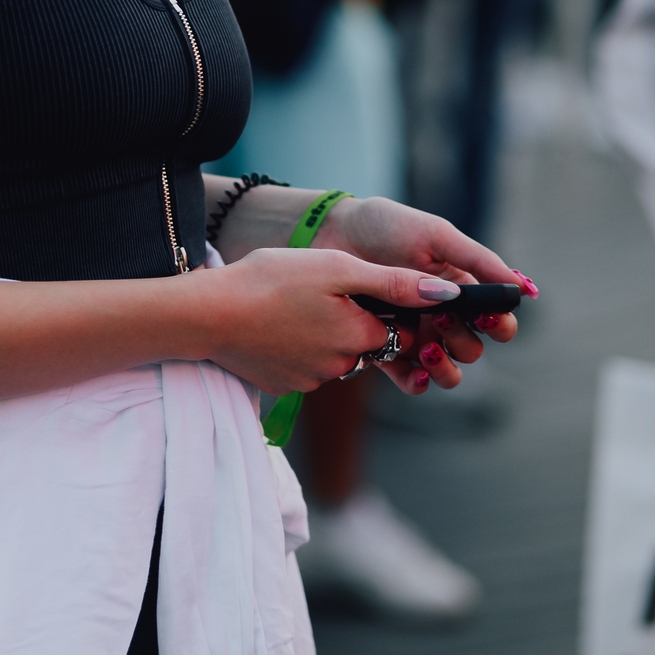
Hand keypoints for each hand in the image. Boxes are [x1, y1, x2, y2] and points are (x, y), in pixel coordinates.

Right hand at [199, 245, 474, 396]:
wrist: (207, 315)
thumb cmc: (271, 281)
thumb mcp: (336, 268)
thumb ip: (393, 283)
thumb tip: (446, 294)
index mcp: (360, 338)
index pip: (397, 327)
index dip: (383, 304)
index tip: (358, 286)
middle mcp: (343, 368)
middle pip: (367, 343)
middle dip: (353, 320)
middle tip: (318, 292)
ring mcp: (312, 381)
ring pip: (336, 356)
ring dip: (324, 334)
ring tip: (291, 305)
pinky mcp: (285, 386)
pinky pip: (306, 366)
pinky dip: (297, 347)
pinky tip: (274, 325)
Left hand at [312, 194, 530, 393]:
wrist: (333, 232)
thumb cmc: (387, 226)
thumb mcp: (436, 236)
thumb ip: (479, 260)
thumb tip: (524, 288)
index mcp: (461, 289)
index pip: (497, 321)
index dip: (500, 325)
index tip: (488, 316)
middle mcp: (442, 316)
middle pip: (473, 350)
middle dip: (465, 340)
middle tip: (443, 317)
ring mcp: (414, 334)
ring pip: (447, 371)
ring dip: (446, 367)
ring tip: (429, 347)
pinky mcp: (382, 346)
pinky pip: (409, 378)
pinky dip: (417, 382)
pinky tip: (416, 373)